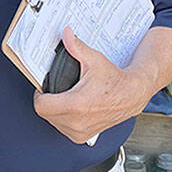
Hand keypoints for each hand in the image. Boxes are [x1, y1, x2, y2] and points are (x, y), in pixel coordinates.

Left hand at [33, 27, 152, 144]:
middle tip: (55, 90)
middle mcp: (76, 122)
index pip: (41, 105)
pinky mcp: (82, 137)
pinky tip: (70, 109)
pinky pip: (62, 128)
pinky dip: (62, 119)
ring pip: (52, 122)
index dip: (40, 94)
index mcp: (76, 105)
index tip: (44, 87)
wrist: (132, 96)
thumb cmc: (115, 80)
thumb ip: (76, 47)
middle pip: (45, 113)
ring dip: (54, 111)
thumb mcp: (94, 60)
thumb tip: (66, 33)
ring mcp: (80, 132)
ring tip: (64, 98)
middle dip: (47, 100)